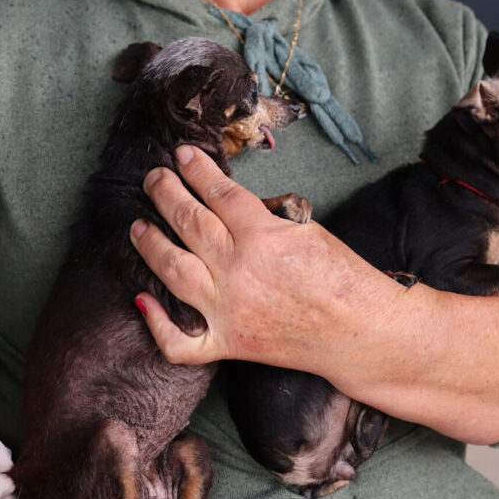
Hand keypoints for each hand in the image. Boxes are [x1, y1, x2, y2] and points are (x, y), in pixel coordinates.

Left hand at [128, 145, 396, 372]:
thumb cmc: (344, 279)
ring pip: (172, 270)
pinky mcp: (229, 343)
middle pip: (187, 221)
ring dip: (150, 244)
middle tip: (153, 179)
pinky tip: (142, 300)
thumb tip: (230, 208)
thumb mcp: (308, 231)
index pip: (216, 192)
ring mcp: (228, 309)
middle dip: (164, 193)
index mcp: (262, 236)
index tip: (182, 155)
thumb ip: (265, 219)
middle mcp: (237, 270)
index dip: (196, 169)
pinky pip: (179, 341)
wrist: (360, 331)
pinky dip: (157, 323)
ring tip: (138, 227)